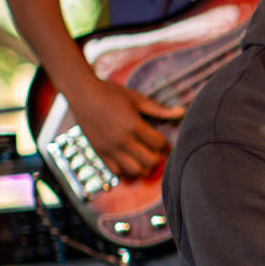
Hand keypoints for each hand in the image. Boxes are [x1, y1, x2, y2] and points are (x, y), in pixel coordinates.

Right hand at [66, 77, 185, 178]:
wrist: (82, 94)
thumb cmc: (111, 93)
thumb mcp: (137, 99)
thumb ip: (159, 109)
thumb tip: (182, 112)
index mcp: (133, 125)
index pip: (157, 144)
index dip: (165, 145)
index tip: (164, 143)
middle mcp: (122, 140)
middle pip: (149, 161)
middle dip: (157, 158)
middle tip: (155, 152)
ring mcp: (110, 149)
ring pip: (134, 171)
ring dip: (144, 167)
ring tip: (144, 159)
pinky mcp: (100, 153)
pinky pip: (117, 172)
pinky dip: (127, 171)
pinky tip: (130, 161)